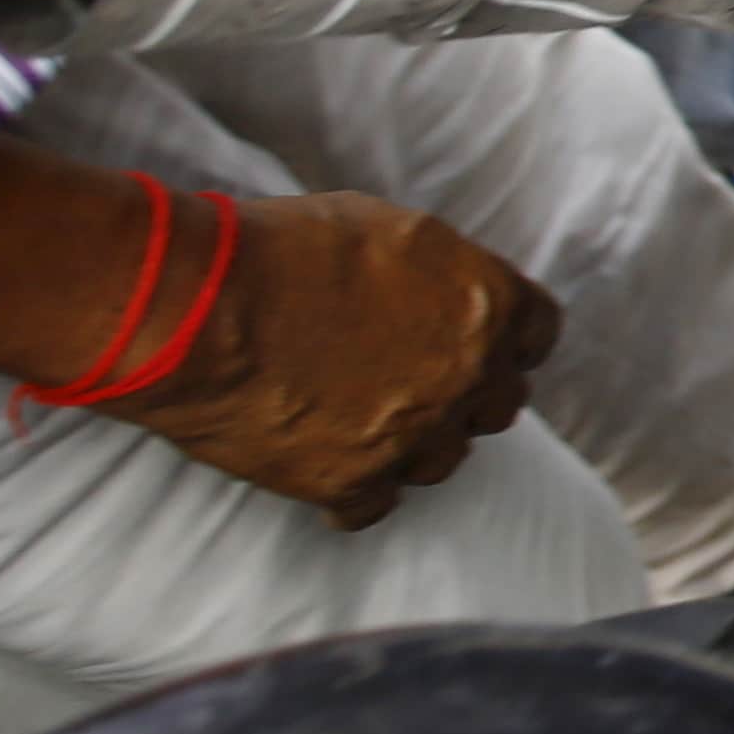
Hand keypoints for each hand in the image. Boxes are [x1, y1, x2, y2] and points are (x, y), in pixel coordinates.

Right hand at [116, 189, 565, 526]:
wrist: (195, 306)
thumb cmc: (280, 248)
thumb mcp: (386, 228)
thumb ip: (438, 270)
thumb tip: (446, 291)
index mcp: (488, 303)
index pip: (538, 334)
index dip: (506, 338)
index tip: (481, 343)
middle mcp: (468, 375)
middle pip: (499, 403)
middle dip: (465, 393)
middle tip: (416, 382)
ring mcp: (415, 435)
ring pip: (443, 459)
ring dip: (412, 443)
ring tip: (360, 419)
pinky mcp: (354, 482)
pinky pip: (374, 506)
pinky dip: (351, 490)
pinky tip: (320, 463)